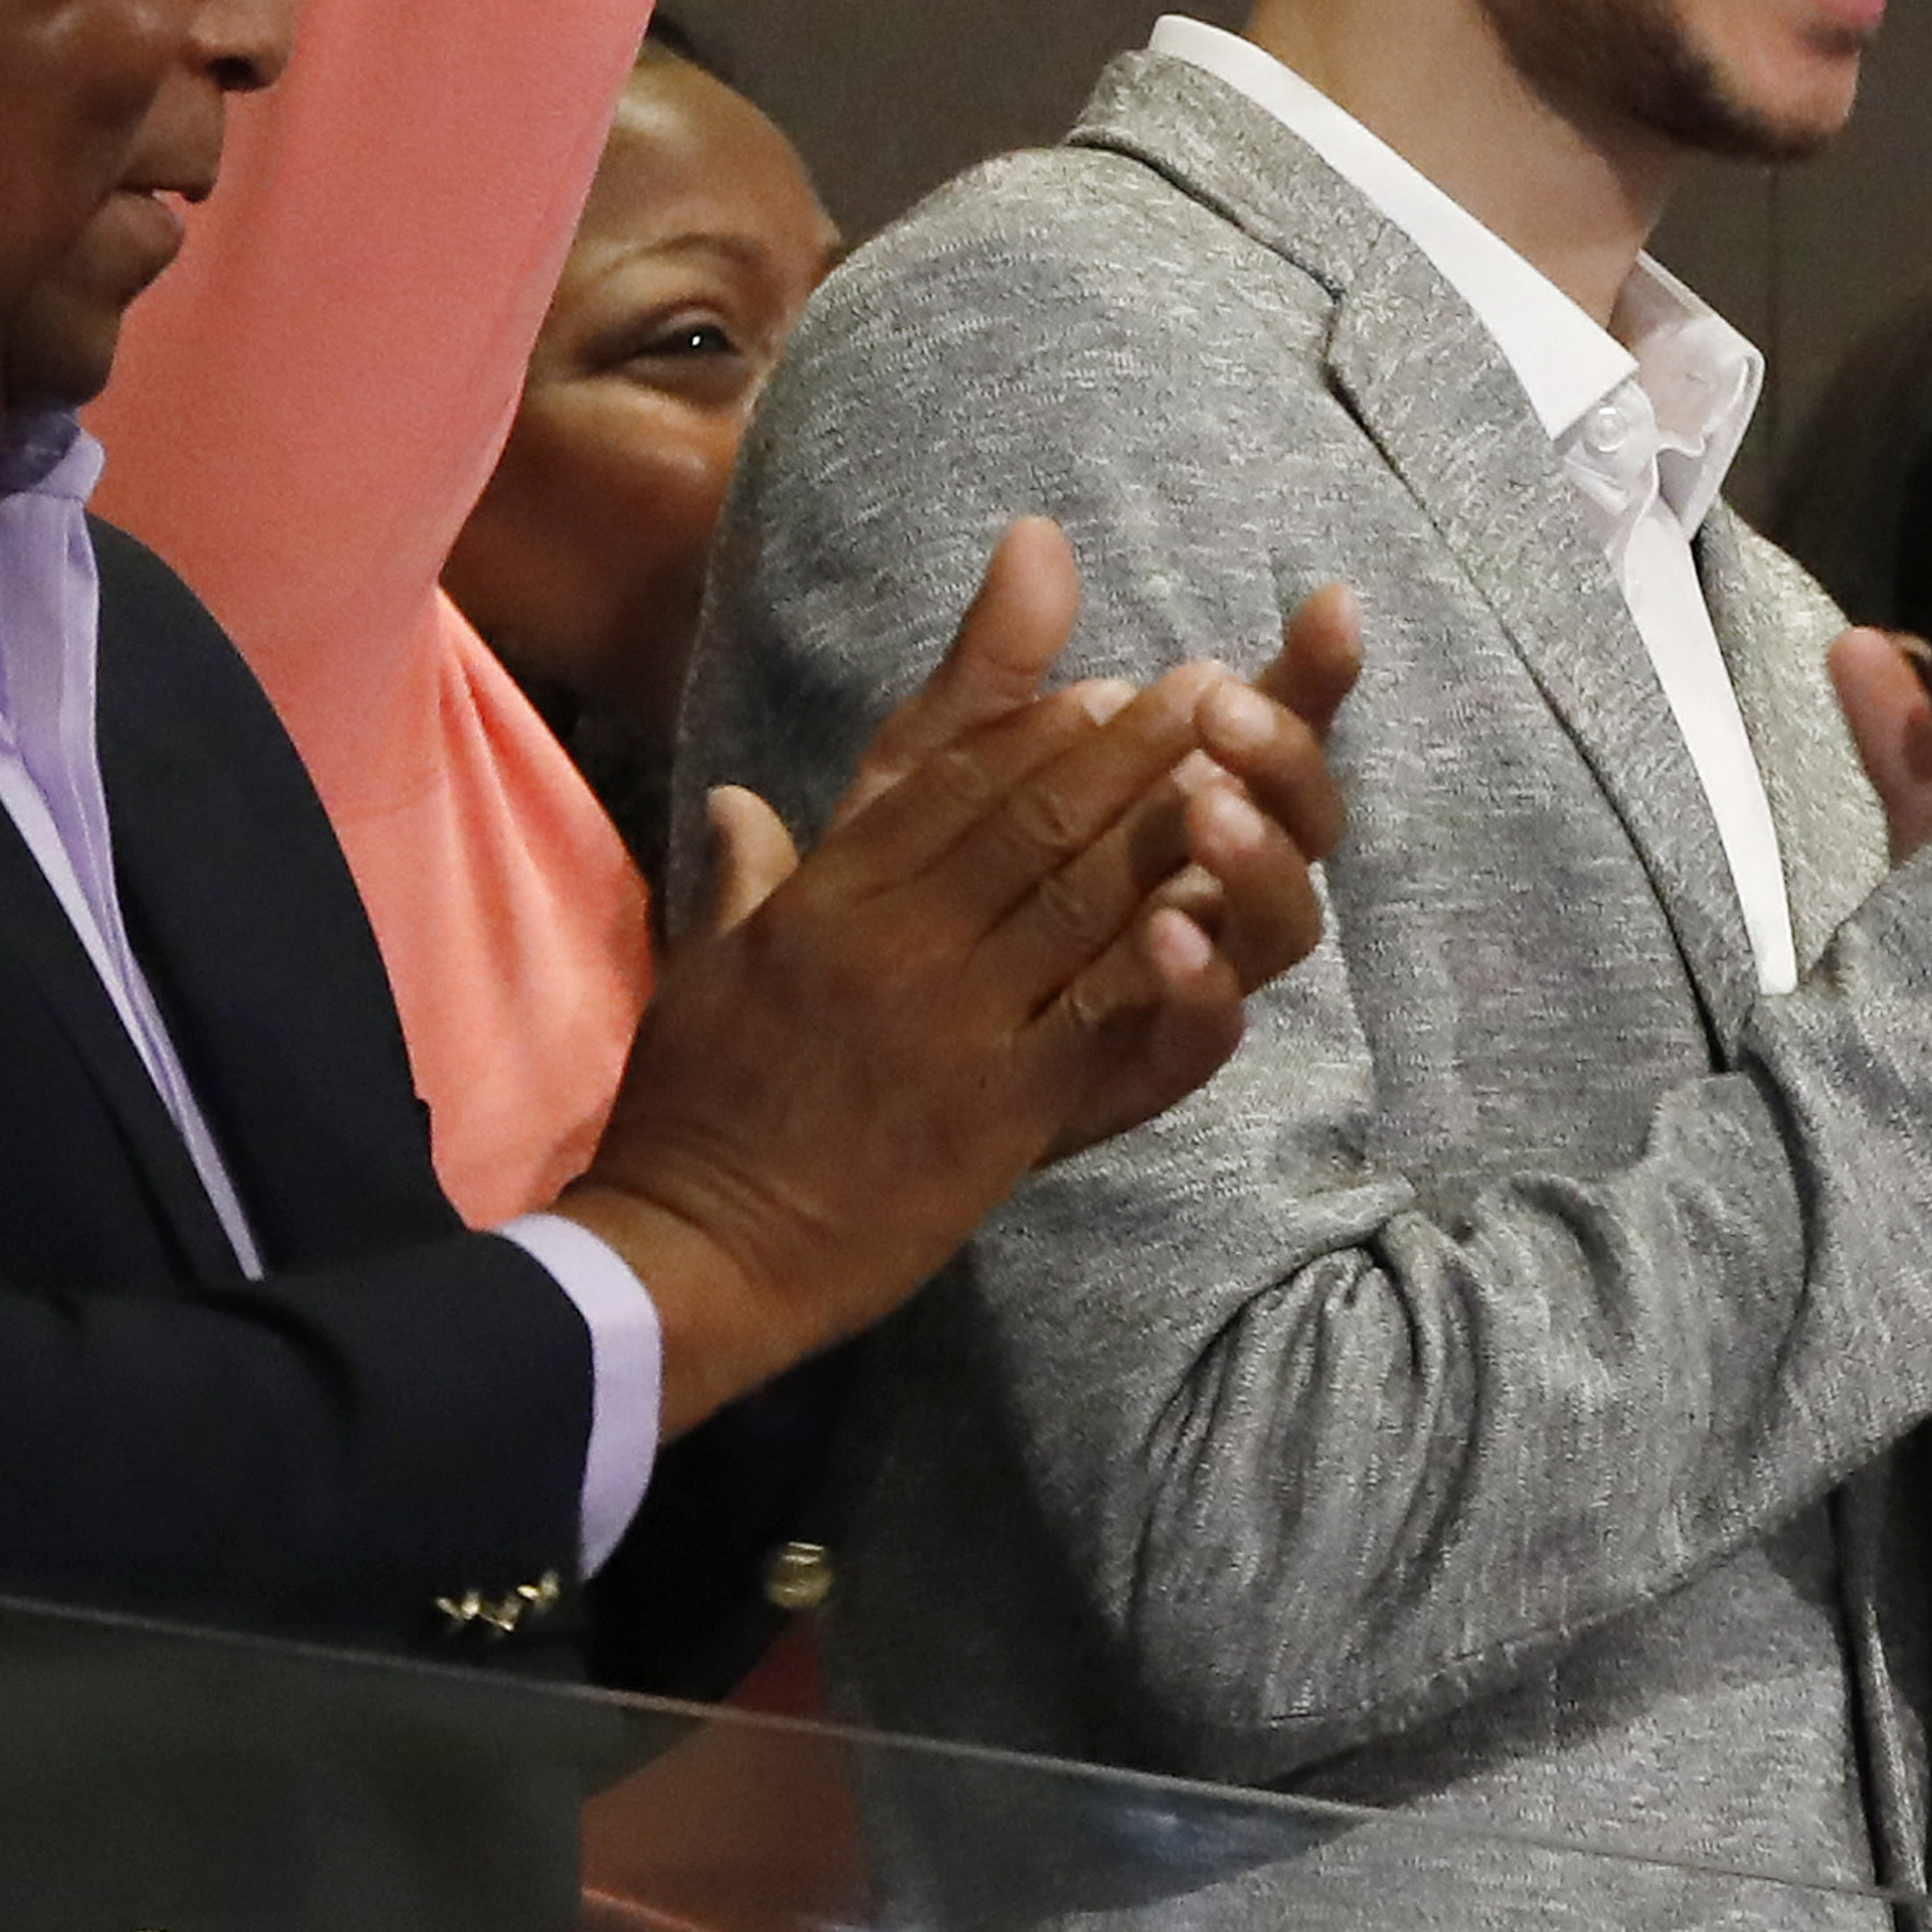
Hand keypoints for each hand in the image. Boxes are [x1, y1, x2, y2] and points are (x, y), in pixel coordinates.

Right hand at [561, 525, 1358, 1427]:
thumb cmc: (696, 1110)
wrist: (699, 1246)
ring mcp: (951, 1019)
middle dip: (1128, 746)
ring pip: (1075, 893)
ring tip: (1235, 769)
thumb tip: (738, 797)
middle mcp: (892, 939)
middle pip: (1030, 817)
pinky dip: (1159, 957)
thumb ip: (745, 876)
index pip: (947, 783)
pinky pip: (1096, 1010)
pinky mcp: (1000, 1103)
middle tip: (1207, 691)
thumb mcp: (705, 969)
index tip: (1112, 685)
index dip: (1039, 728)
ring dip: (1162, 825)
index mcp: (825, 898)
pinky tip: (1212, 914)